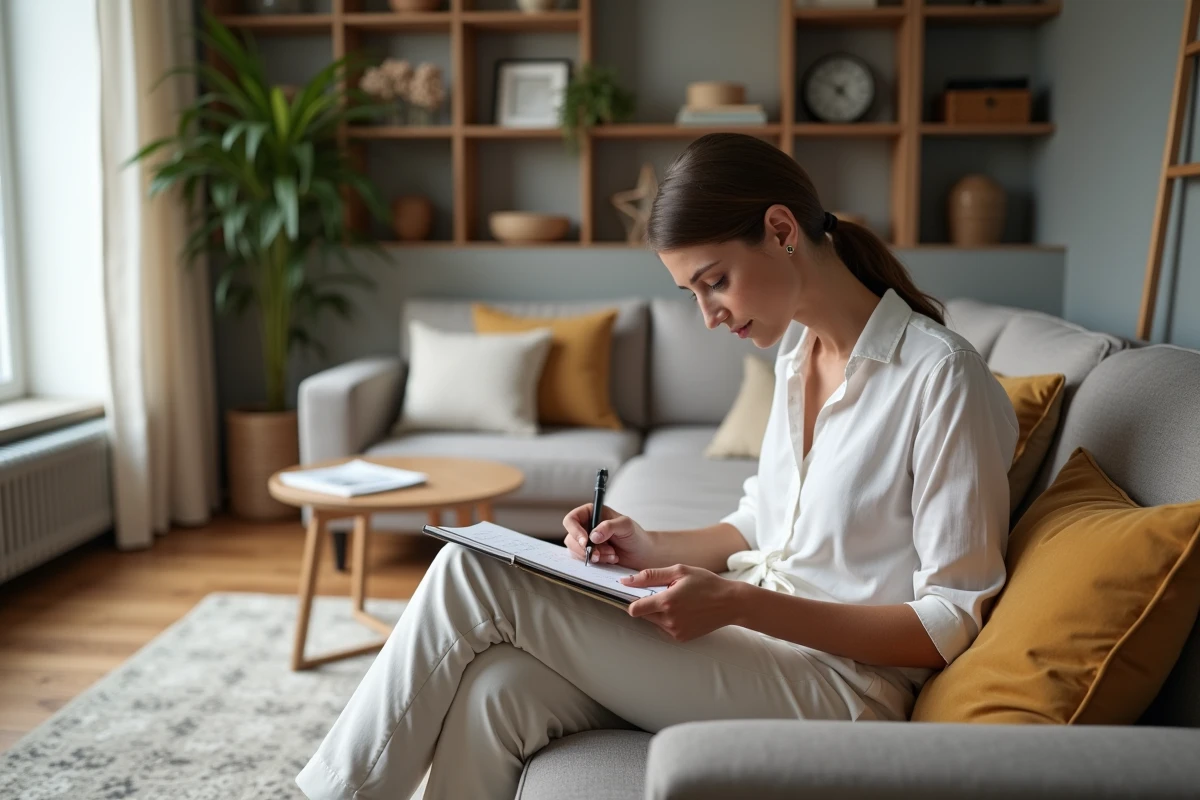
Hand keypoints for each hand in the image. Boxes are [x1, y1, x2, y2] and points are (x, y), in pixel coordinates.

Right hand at [562, 504, 657, 570]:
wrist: (641, 554)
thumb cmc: (635, 535)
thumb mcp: (626, 526)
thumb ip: (609, 526)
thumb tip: (593, 535)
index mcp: (591, 513)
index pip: (571, 519)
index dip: (575, 531)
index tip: (586, 542)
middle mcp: (586, 526)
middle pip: (571, 538)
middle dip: (586, 548)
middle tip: (600, 554)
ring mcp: (586, 542)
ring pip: (576, 551)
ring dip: (594, 556)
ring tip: (612, 555)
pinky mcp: (589, 555)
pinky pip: (583, 560)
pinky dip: (596, 562)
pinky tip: (611, 559)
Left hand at [621, 565, 742, 641]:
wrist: (731, 603)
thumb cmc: (706, 583)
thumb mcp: (679, 571)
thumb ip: (650, 576)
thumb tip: (626, 581)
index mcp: (667, 602)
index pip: (633, 609)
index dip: (631, 600)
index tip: (635, 592)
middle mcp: (669, 620)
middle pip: (642, 615)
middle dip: (647, 604)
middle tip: (664, 592)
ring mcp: (675, 631)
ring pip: (653, 622)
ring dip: (657, 612)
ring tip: (676, 601)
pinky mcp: (681, 638)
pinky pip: (664, 629)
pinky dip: (668, 620)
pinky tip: (682, 610)